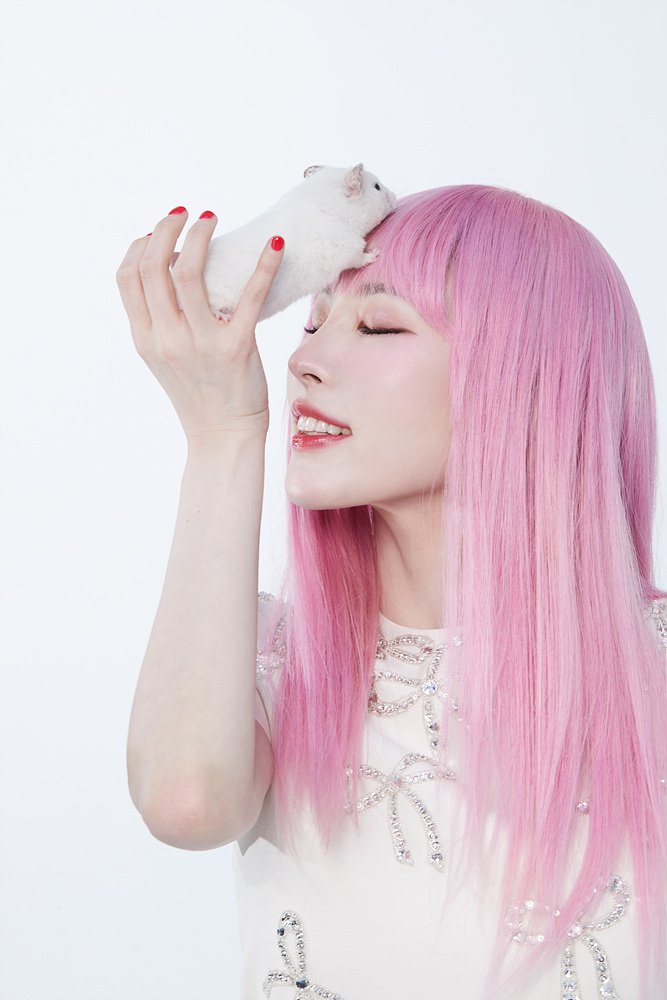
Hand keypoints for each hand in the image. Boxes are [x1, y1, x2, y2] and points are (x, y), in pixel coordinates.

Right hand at [116, 207, 283, 443]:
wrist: (223, 436)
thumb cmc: (199, 393)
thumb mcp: (164, 357)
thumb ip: (159, 320)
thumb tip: (170, 271)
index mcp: (145, 338)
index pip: (127, 277)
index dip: (139, 245)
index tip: (156, 233)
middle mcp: (166, 338)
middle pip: (153, 266)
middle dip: (166, 228)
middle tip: (184, 213)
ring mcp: (200, 343)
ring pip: (189, 272)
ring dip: (201, 234)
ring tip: (210, 217)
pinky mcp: (235, 348)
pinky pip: (250, 296)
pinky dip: (264, 265)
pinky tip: (276, 243)